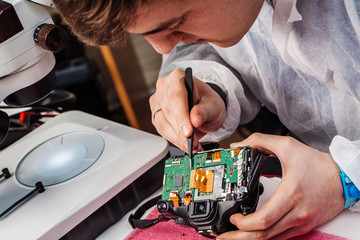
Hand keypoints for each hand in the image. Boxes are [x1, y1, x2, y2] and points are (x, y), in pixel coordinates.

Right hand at [149, 69, 225, 152]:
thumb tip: (195, 119)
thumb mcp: (214, 104)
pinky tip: (185, 144)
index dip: (181, 116)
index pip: (176, 97)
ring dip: (177, 138)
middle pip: (168, 111)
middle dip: (180, 131)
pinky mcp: (157, 116)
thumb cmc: (208, 101)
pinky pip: (162, 130)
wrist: (205, 107)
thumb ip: (204, 111)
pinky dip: (174, 140)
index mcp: (178, 78)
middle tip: (193, 143)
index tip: (188, 132)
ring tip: (191, 146)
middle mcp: (164, 88)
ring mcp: (158, 102)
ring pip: (162, 123)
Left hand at [217, 133, 344, 239]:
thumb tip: (238, 146)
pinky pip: (280, 237)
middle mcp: (296, 213)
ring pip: (271, 239)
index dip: (243, 223)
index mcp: (290, 194)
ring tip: (233, 237)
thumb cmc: (317, 164)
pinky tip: (253, 234)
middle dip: (239, 238)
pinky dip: (264, 237)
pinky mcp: (303, 226)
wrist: (343, 177)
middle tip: (223, 236)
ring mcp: (301, 222)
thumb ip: (259, 141)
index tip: (233, 217)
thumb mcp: (287, 146)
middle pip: (263, 236)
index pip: (263, 220)